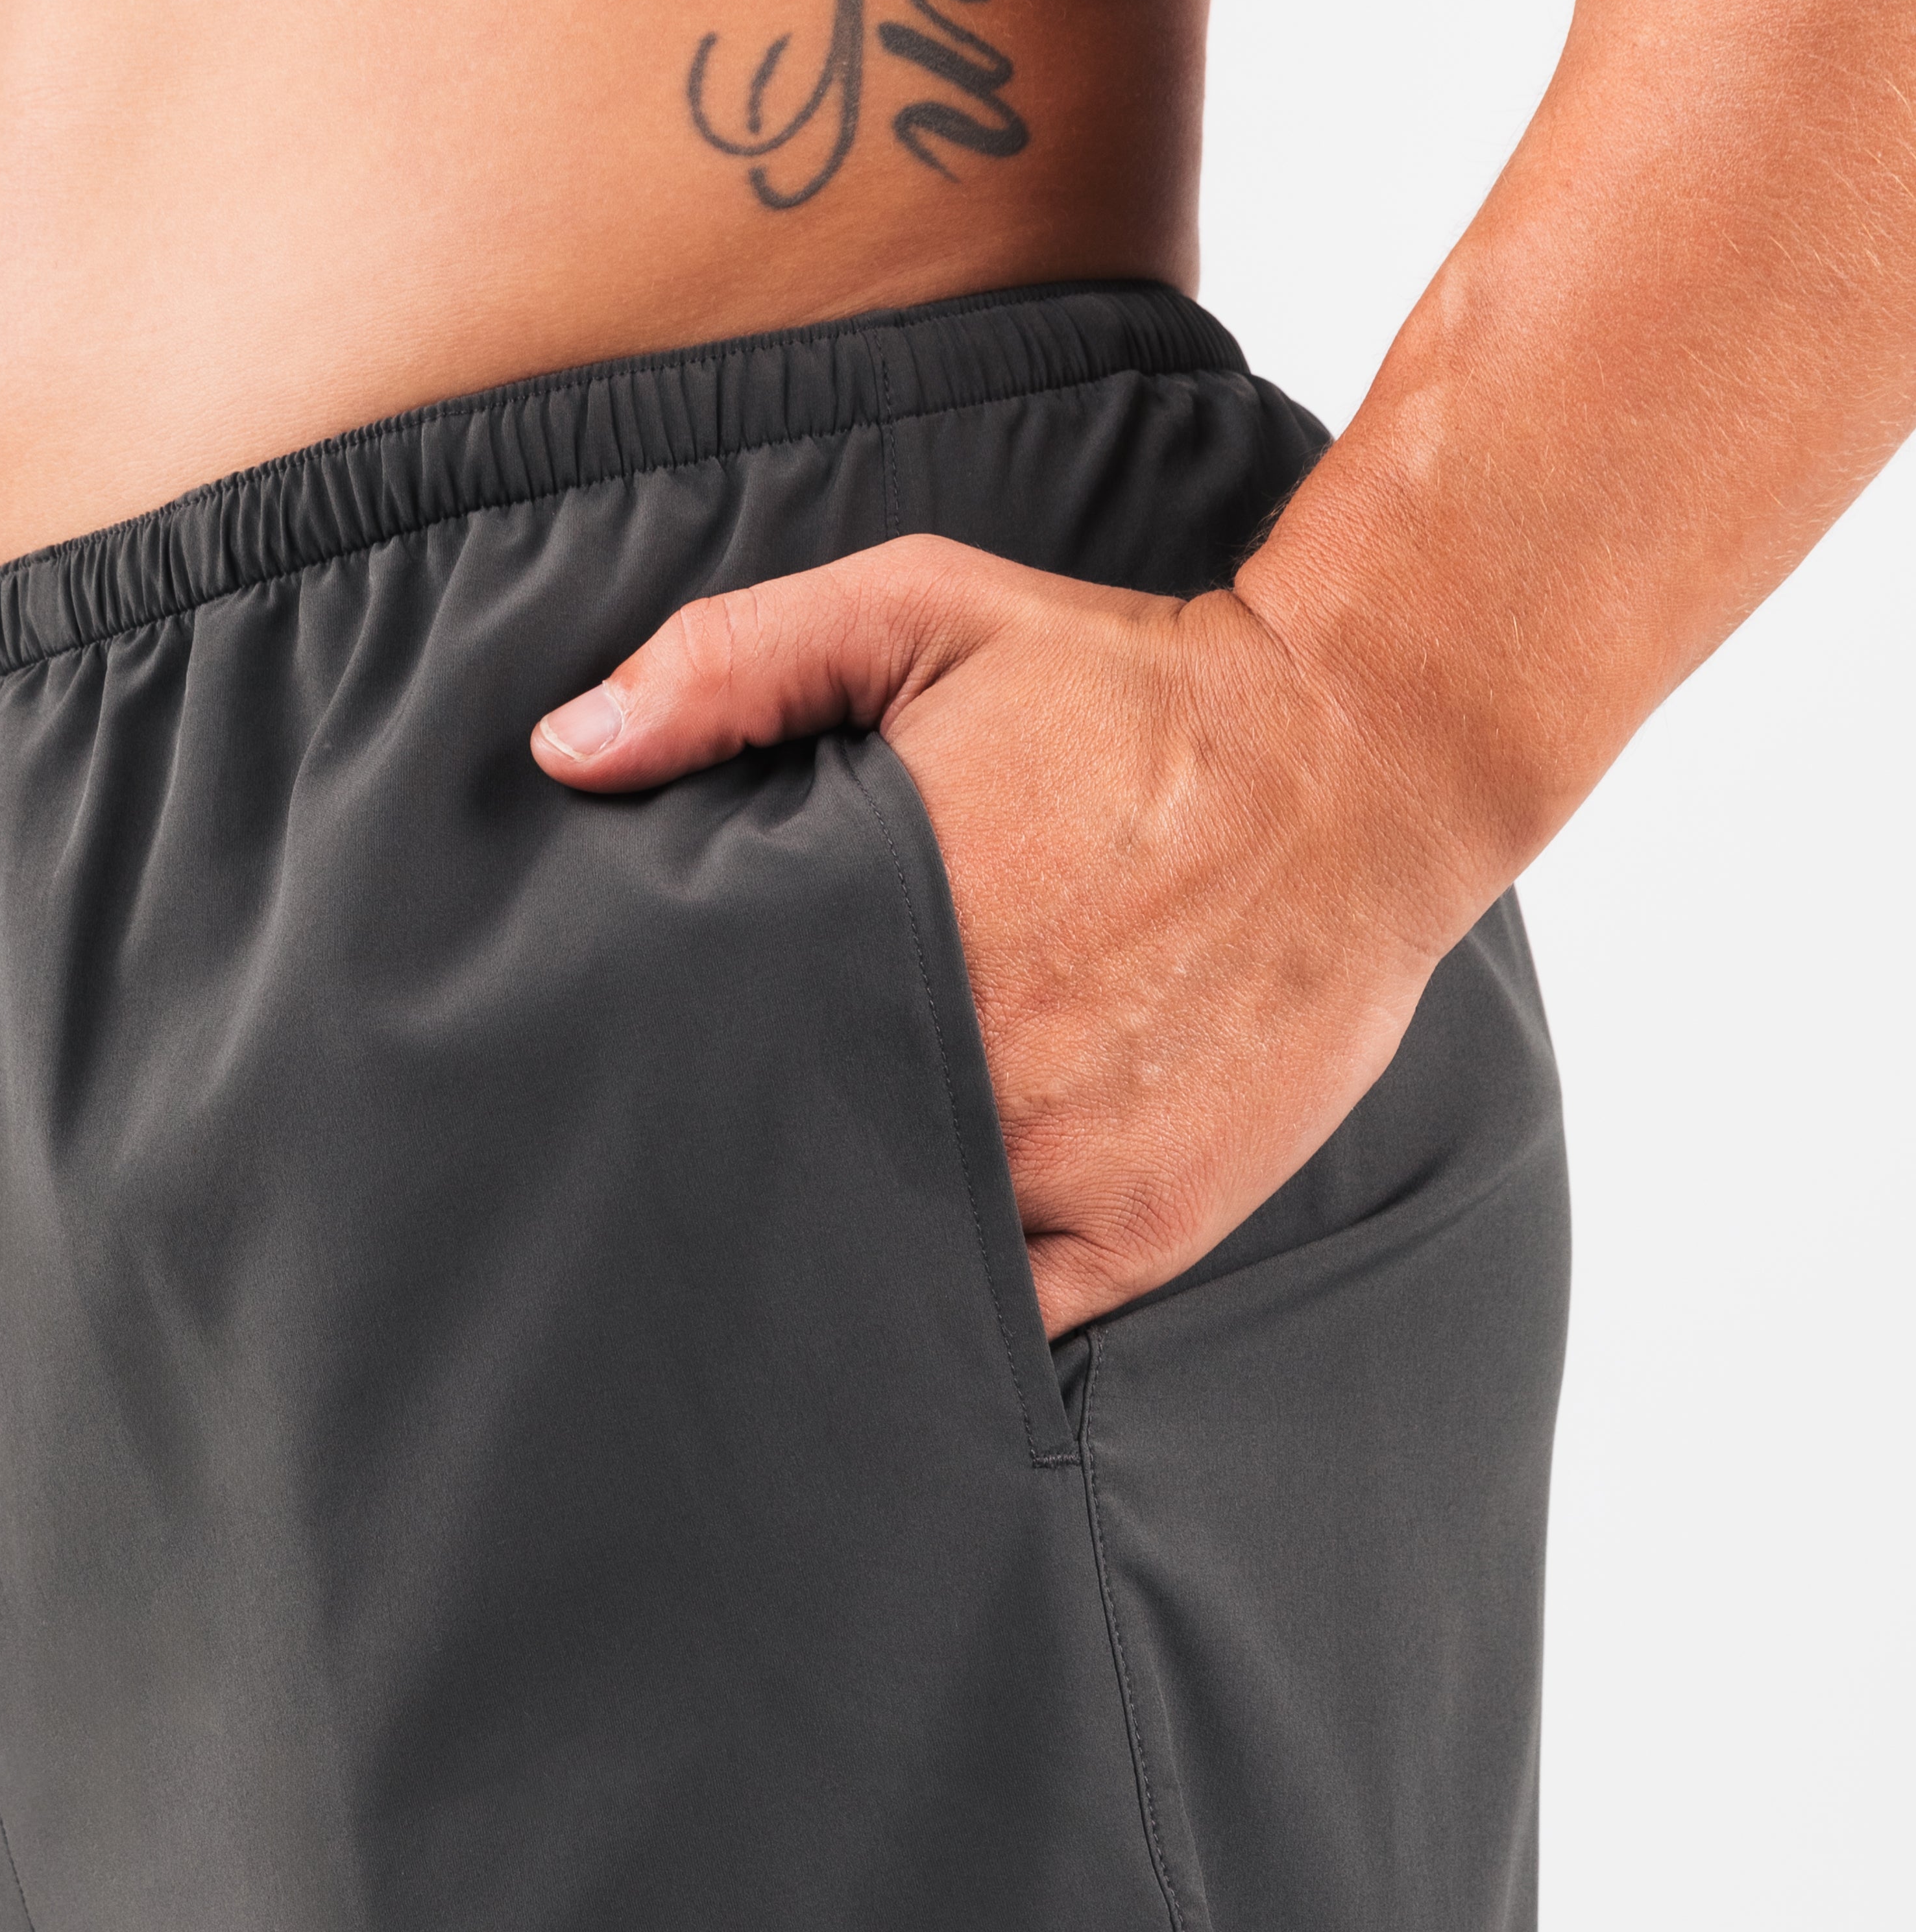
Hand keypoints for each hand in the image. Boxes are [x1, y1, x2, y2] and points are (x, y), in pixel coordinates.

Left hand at [532, 539, 1488, 1335]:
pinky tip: (916, 1301)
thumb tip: (564, 751)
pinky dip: (962, 1321)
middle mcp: (969, 1071)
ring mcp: (1063, 1169)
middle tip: (698, 1190)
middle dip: (748, 1180)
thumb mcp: (925, 610)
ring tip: (797, 1251)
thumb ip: (733, 666)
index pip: (719, 1064)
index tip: (634, 1101)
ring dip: (852, 1253)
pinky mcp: (1148, 1229)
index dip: (668, 1096)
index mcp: (891, 938)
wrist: (1366, 757)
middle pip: (804, 1172)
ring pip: (902, 1257)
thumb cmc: (1135, 686)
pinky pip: (1017, 1320)